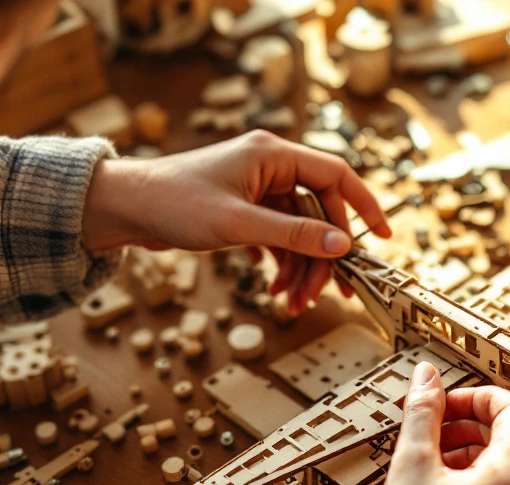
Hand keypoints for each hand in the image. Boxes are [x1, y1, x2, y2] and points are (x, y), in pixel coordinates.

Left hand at [82, 130, 391, 313]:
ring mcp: (258, 189)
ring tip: (290, 303)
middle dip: (322, 258)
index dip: (365, 206)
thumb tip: (343, 246)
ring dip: (300, 270)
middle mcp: (271, 167)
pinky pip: (279, 237)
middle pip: (319, 213)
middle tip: (324, 296)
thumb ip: (294, 235)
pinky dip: (281, 265)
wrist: (124, 208)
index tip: (385, 237)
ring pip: (299, 232)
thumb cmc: (175, 204)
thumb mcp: (239, 224)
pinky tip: (273, 288)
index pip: (337, 175)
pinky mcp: (245, 209)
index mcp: (274, 155)